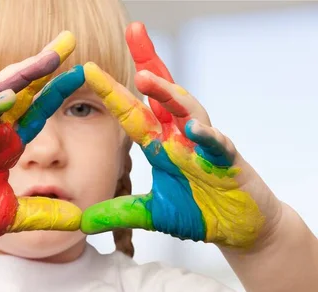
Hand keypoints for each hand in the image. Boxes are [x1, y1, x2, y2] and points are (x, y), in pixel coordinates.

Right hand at [0, 32, 84, 244]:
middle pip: (22, 90)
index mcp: (6, 145)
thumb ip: (44, 214)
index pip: (37, 111)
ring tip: (49, 56)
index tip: (82, 71)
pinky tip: (10, 95)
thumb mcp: (13, 216)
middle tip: (68, 40)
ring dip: (22, 74)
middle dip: (44, 66)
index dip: (57, 91)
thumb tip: (79, 219)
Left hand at [81, 23, 281, 248]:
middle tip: (133, 31)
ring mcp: (206, 147)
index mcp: (161, 146)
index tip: (89, 68)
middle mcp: (182, 138)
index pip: (133, 113)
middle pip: (164, 94)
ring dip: (169, 93)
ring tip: (144, 78)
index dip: (113, 91)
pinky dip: (206, 136)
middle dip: (148, 63)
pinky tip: (191, 128)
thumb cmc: (200, 212)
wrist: (241, 228)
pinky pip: (218, 145)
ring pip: (189, 110)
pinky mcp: (229, 163)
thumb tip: (83, 221)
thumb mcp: (153, 214)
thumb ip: (120, 213)